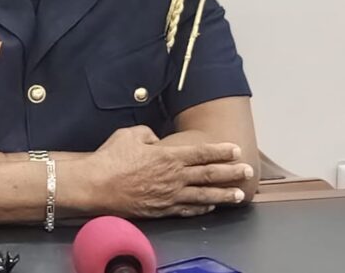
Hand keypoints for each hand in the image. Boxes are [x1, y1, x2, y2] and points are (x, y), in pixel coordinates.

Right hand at [85, 126, 254, 218]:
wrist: (96, 185)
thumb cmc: (111, 158)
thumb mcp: (130, 135)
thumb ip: (148, 134)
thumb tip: (155, 140)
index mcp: (169, 156)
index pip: (202, 153)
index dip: (221, 151)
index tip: (235, 150)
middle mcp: (174, 177)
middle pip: (210, 175)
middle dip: (231, 172)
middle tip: (248, 171)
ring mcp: (169, 196)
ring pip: (204, 196)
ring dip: (224, 195)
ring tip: (240, 195)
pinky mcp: (161, 210)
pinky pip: (188, 209)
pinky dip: (202, 208)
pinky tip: (211, 206)